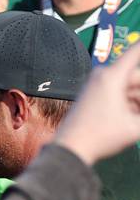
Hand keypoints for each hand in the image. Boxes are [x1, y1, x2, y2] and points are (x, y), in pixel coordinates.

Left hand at [56, 42, 139, 165]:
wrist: (68, 149)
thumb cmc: (101, 138)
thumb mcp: (135, 128)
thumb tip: (138, 103)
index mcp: (111, 76)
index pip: (138, 50)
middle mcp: (102, 75)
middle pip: (137, 75)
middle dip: (139, 91)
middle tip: (131, 108)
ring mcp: (96, 84)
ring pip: (130, 85)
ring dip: (138, 99)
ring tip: (127, 115)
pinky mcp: (93, 94)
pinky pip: (119, 92)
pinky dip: (132, 102)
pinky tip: (130, 114)